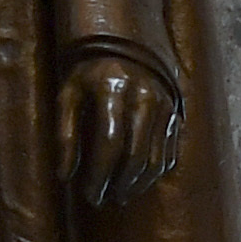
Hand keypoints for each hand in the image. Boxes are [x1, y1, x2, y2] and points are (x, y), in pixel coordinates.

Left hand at [58, 47, 179, 205]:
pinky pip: (169, 152)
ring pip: (156, 159)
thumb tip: (64, 177)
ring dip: (137, 184)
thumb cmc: (88, 72)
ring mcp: (164, 105)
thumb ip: (64, 134)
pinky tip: (137, 181)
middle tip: (103, 200)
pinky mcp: (176, 113)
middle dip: (118, 185)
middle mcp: (144, 97)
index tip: (89, 195)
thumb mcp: (68, 94)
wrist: (128, 41)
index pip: (109, 145)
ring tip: (119, 195)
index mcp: (113, 89)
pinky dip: (154, 173)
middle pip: (135, 156)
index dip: (99, 176)